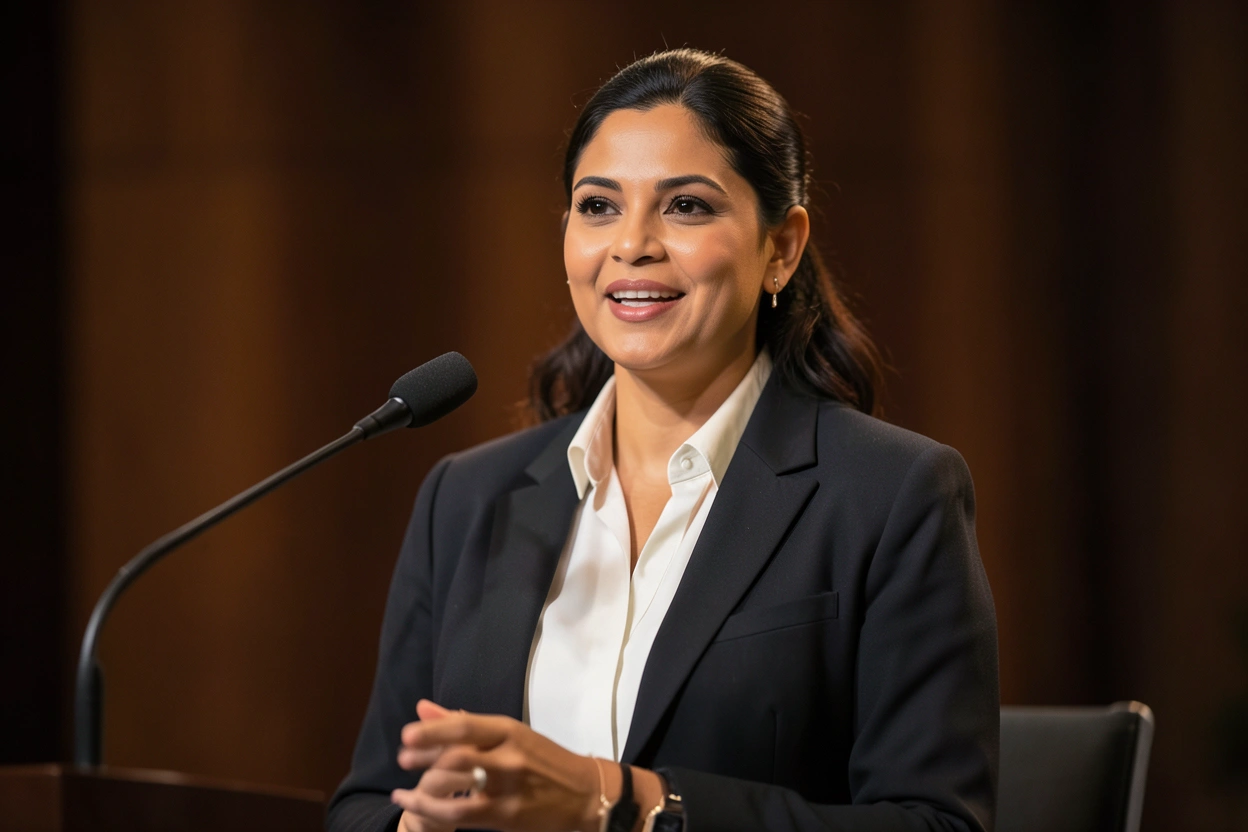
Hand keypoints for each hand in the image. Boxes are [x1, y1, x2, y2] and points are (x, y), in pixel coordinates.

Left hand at [392, 699, 604, 831]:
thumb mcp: (512, 735)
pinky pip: (459, 813)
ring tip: (403, 790)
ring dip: (423, 788)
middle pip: (456, 754)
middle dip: (424, 757)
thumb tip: (422, 709)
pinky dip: (430, 811)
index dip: (432, 730)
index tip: (407, 735)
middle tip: (402, 759)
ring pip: (455, 784)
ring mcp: (507, 787)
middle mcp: (508, 755)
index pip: (465, 726)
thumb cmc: (545, 761)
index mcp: (510, 730)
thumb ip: (466, 724)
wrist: (585, 794)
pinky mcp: (506, 815)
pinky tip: (415, 806)